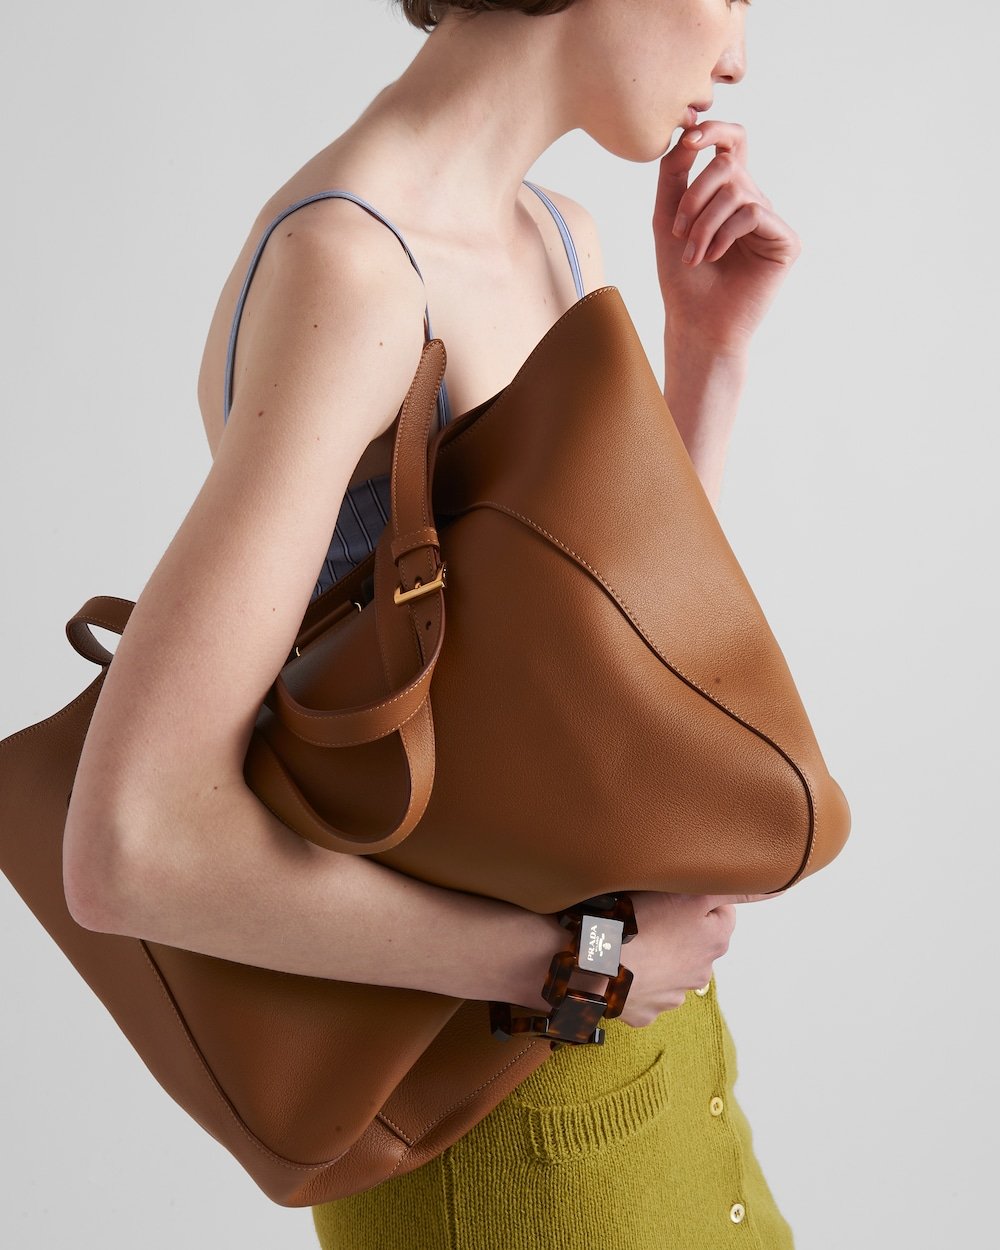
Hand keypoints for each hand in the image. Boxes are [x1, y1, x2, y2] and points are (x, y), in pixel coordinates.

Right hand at [614, 887, 789, 1027]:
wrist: (597, 966)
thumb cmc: (641, 924)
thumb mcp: (691, 894)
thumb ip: (732, 890)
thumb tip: (776, 887)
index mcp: (715, 942)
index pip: (721, 913)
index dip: (698, 899)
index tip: (675, 894)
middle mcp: (701, 973)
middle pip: (695, 943)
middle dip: (678, 929)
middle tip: (649, 913)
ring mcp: (672, 996)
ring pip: (670, 967)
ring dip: (658, 955)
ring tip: (632, 939)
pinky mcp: (644, 1011)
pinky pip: (644, 989)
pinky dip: (637, 977)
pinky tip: (623, 963)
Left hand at [653, 119, 801, 357]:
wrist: (696, 324)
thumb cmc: (681, 278)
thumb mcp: (667, 218)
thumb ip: (674, 173)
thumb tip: (688, 134)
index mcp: (728, 195)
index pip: (732, 143)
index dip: (713, 130)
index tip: (689, 138)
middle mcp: (754, 202)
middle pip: (727, 164)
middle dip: (694, 197)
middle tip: (678, 232)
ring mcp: (771, 221)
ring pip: (737, 188)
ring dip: (704, 222)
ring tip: (693, 254)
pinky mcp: (785, 240)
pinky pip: (754, 212)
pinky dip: (725, 233)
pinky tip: (714, 257)